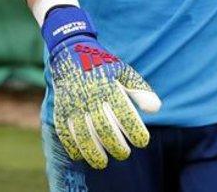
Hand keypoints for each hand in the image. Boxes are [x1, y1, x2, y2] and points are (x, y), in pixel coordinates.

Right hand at [42, 6, 160, 168]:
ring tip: (103, 162)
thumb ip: (140, 91)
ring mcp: (74, 105)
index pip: (125, 114)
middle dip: (117, 146)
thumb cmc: (103, 67)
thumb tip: (155, 110)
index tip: (143, 142)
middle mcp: (91, 97)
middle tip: (124, 154)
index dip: (135, 131)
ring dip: (94, 153)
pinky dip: (73, 148)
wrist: (70, 53)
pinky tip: (82, 156)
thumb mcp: (124, 72)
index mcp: (109, 87)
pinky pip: (65, 134)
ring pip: (84, 136)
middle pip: (105, 129)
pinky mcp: (60, 110)